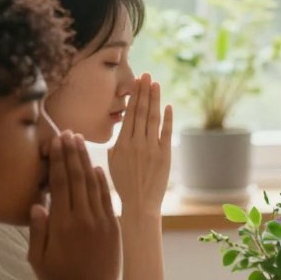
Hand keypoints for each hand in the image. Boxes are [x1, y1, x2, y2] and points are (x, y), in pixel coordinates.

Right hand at [29, 133, 121, 279]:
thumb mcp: (38, 259)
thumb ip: (37, 230)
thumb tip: (37, 203)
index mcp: (62, 225)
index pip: (60, 184)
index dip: (59, 160)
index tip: (57, 142)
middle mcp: (83, 219)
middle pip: (78, 178)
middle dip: (73, 153)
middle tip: (69, 132)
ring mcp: (102, 222)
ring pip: (94, 185)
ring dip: (87, 162)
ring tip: (81, 143)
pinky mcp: (114, 228)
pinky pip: (107, 199)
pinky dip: (103, 182)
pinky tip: (98, 168)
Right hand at [107, 73, 172, 213]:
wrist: (139, 204)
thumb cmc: (124, 185)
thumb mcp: (113, 164)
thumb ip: (116, 146)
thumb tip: (119, 134)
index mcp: (121, 144)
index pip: (128, 115)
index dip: (133, 97)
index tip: (136, 83)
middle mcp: (135, 143)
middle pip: (140, 112)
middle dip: (143, 92)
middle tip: (146, 75)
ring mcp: (150, 148)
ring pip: (152, 118)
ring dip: (154, 99)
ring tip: (155, 84)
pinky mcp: (164, 155)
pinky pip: (166, 133)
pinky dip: (167, 118)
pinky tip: (168, 105)